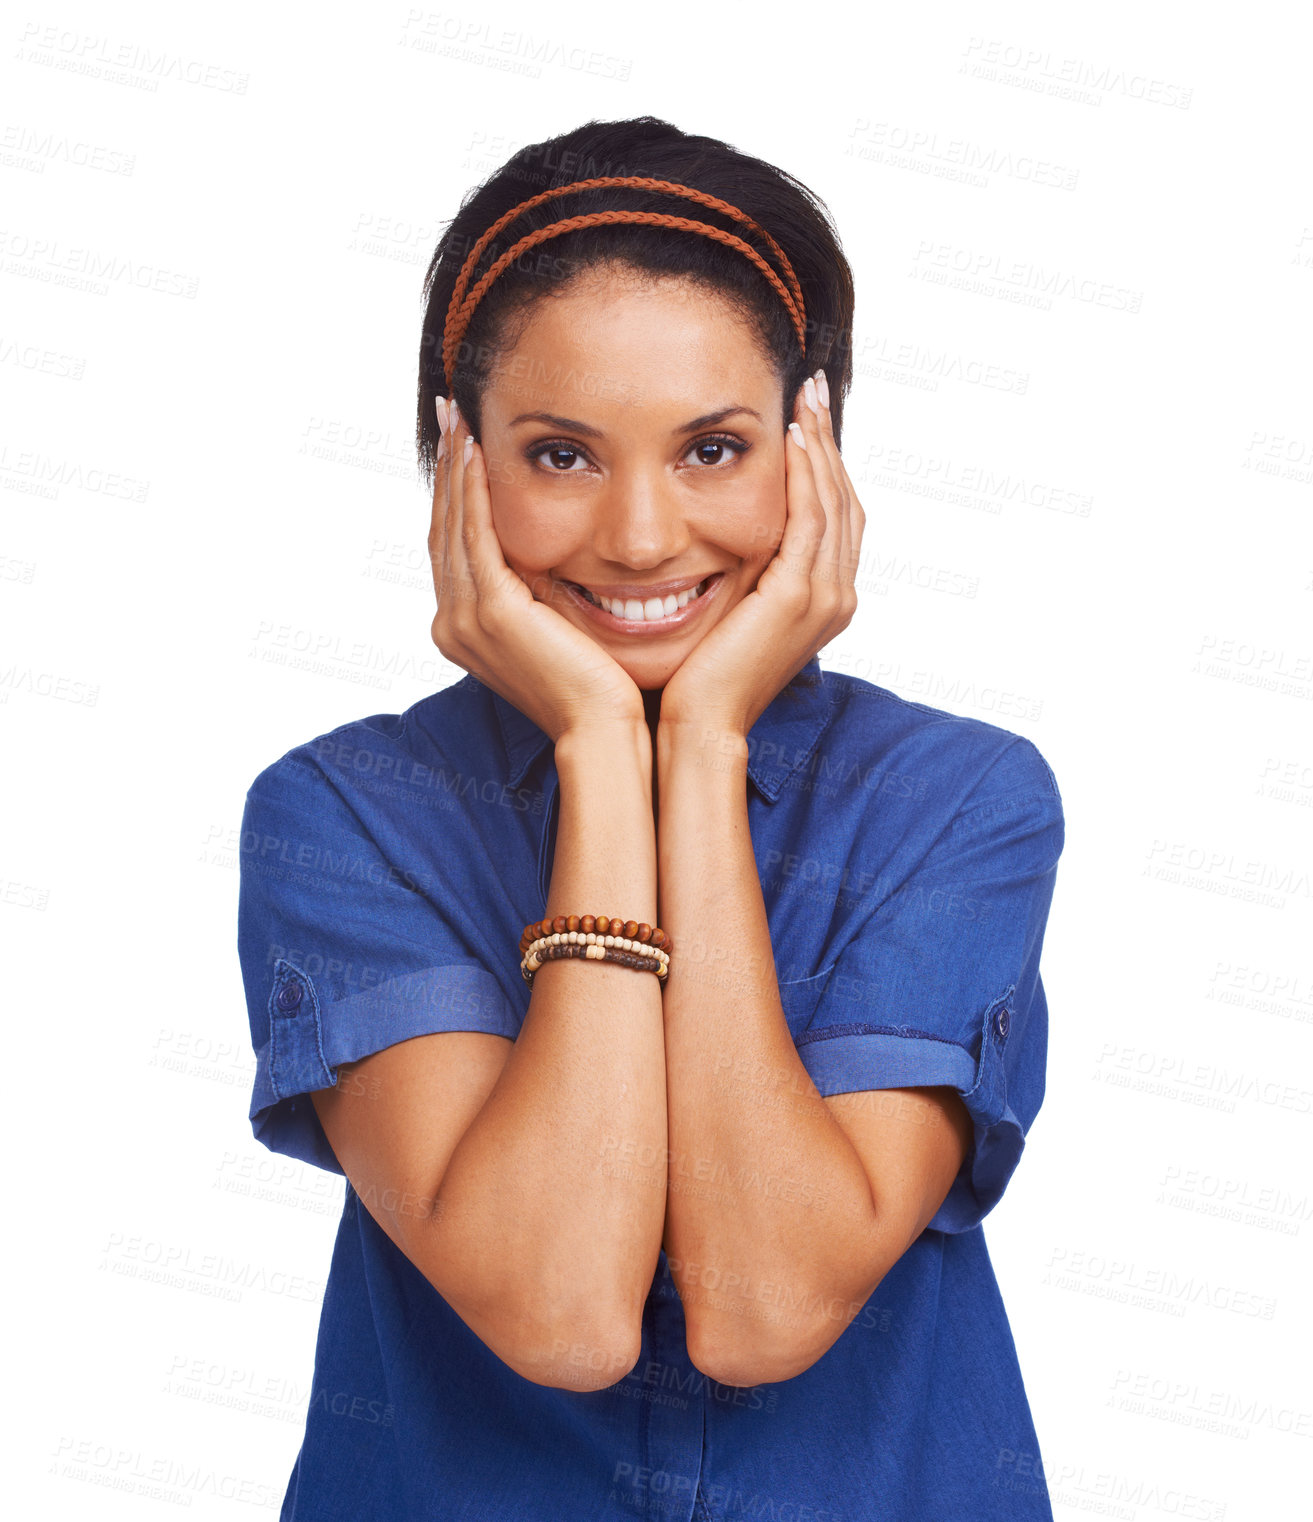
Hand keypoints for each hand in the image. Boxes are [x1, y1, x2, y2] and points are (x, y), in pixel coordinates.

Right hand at [428, 398, 645, 743]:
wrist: (605, 732)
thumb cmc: (600, 690)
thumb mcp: (561, 631)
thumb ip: (544, 596)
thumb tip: (557, 560)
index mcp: (467, 629)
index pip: (456, 545)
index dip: (457, 492)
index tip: (464, 443)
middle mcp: (453, 624)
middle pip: (444, 527)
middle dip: (448, 467)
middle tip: (451, 412)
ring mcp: (466, 619)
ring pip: (454, 524)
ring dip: (457, 467)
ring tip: (461, 418)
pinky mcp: (491, 612)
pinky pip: (476, 535)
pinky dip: (474, 491)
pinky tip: (479, 452)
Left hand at [658, 370, 863, 737]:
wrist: (699, 725)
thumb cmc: (701, 678)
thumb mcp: (732, 613)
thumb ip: (744, 575)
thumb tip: (721, 536)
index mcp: (826, 601)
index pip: (836, 517)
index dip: (825, 464)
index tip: (806, 416)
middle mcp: (837, 596)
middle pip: (845, 500)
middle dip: (829, 440)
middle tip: (812, 388)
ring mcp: (824, 597)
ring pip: (834, 501)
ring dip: (820, 444)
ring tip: (804, 397)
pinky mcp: (798, 596)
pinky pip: (812, 518)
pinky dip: (807, 474)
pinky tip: (792, 438)